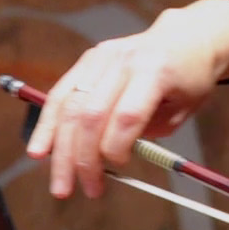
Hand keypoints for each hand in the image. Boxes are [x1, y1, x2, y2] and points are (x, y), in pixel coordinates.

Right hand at [26, 0, 228, 198]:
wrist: (186, 39)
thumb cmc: (189, 79)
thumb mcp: (183, 109)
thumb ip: (148, 133)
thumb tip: (108, 160)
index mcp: (156, 71)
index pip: (127, 115)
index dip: (116, 148)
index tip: (118, 168)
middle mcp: (124, 60)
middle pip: (91, 114)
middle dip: (82, 159)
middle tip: (80, 190)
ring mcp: (102, 57)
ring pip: (69, 106)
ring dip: (59, 150)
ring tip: (59, 184)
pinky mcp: (88, 59)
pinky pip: (60, 94)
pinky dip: (47, 125)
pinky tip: (39, 150)